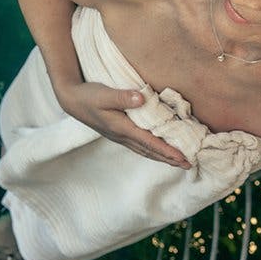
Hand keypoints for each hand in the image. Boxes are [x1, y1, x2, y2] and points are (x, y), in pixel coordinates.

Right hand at [53, 81, 190, 168]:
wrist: (72, 100)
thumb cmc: (88, 96)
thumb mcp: (104, 94)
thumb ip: (123, 97)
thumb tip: (142, 99)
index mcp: (122, 128)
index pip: (150, 142)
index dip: (168, 151)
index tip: (184, 158)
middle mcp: (122, 136)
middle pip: (150, 151)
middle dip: (169, 159)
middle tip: (188, 166)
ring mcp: (120, 136)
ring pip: (145, 150)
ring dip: (162, 157)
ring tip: (177, 162)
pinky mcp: (118, 132)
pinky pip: (140, 146)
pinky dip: (152, 151)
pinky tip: (157, 150)